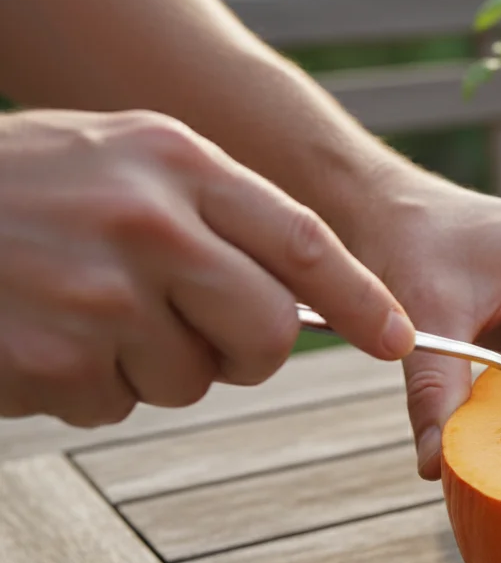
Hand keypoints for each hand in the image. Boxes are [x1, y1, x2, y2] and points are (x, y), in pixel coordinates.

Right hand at [0, 109, 414, 426]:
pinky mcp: (56, 360)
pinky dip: (87, 385)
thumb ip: (209, 211)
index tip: (400, 341)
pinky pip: (116, 403)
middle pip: (268, 331)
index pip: (304, 241)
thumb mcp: (118, 158)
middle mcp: (149, 224)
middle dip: (248, 352)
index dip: (363, 301)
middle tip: (202, 336)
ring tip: (81, 309)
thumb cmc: (15, 188)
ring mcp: (101, 295)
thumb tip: (303, 294)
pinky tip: (41, 335)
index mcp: (174, 162)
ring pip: (192, 379)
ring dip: (150, 365)